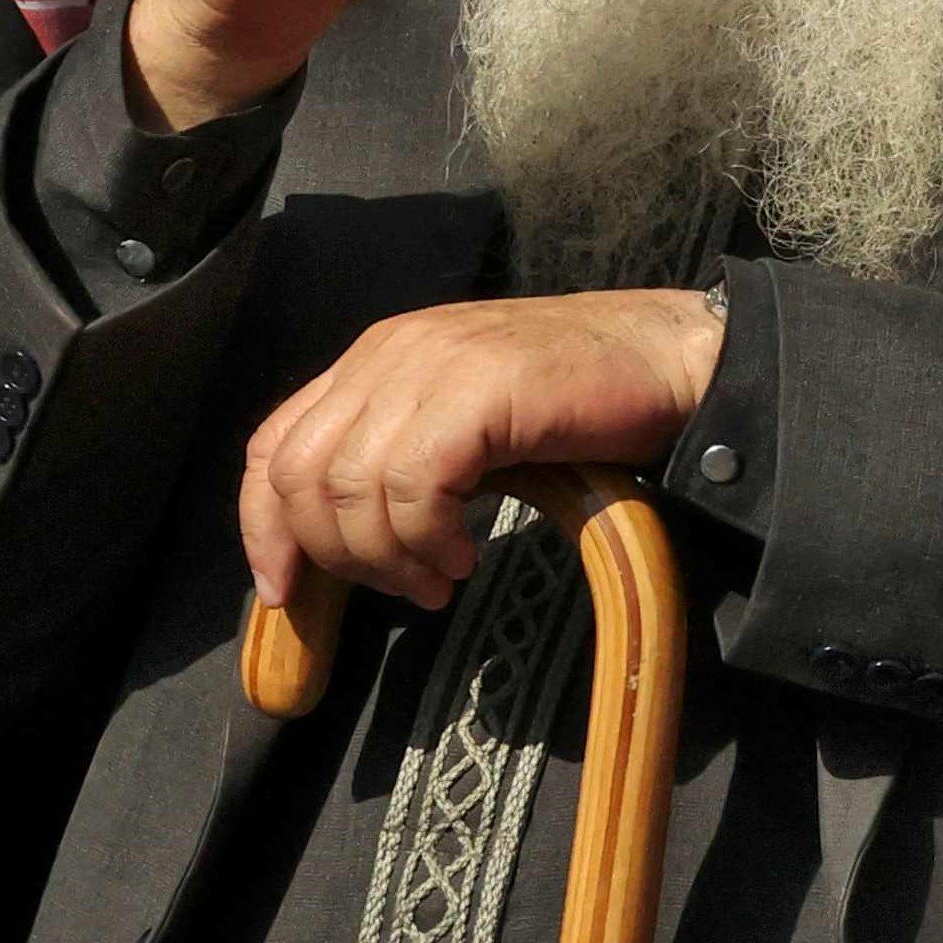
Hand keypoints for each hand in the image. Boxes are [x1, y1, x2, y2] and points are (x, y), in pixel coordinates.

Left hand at [237, 291, 725, 614]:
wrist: (679, 358)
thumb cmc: (585, 398)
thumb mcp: (469, 419)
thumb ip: (405, 451)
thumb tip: (343, 535)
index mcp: (380, 355)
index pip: (274, 445)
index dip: (263, 527)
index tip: (286, 592)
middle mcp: (391, 350)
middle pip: (299, 474)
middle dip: (334, 554)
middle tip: (401, 588)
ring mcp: (432, 364)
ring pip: (350, 488)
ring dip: (389, 557)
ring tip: (442, 578)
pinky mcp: (477, 390)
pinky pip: (413, 487)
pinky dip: (428, 538)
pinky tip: (467, 555)